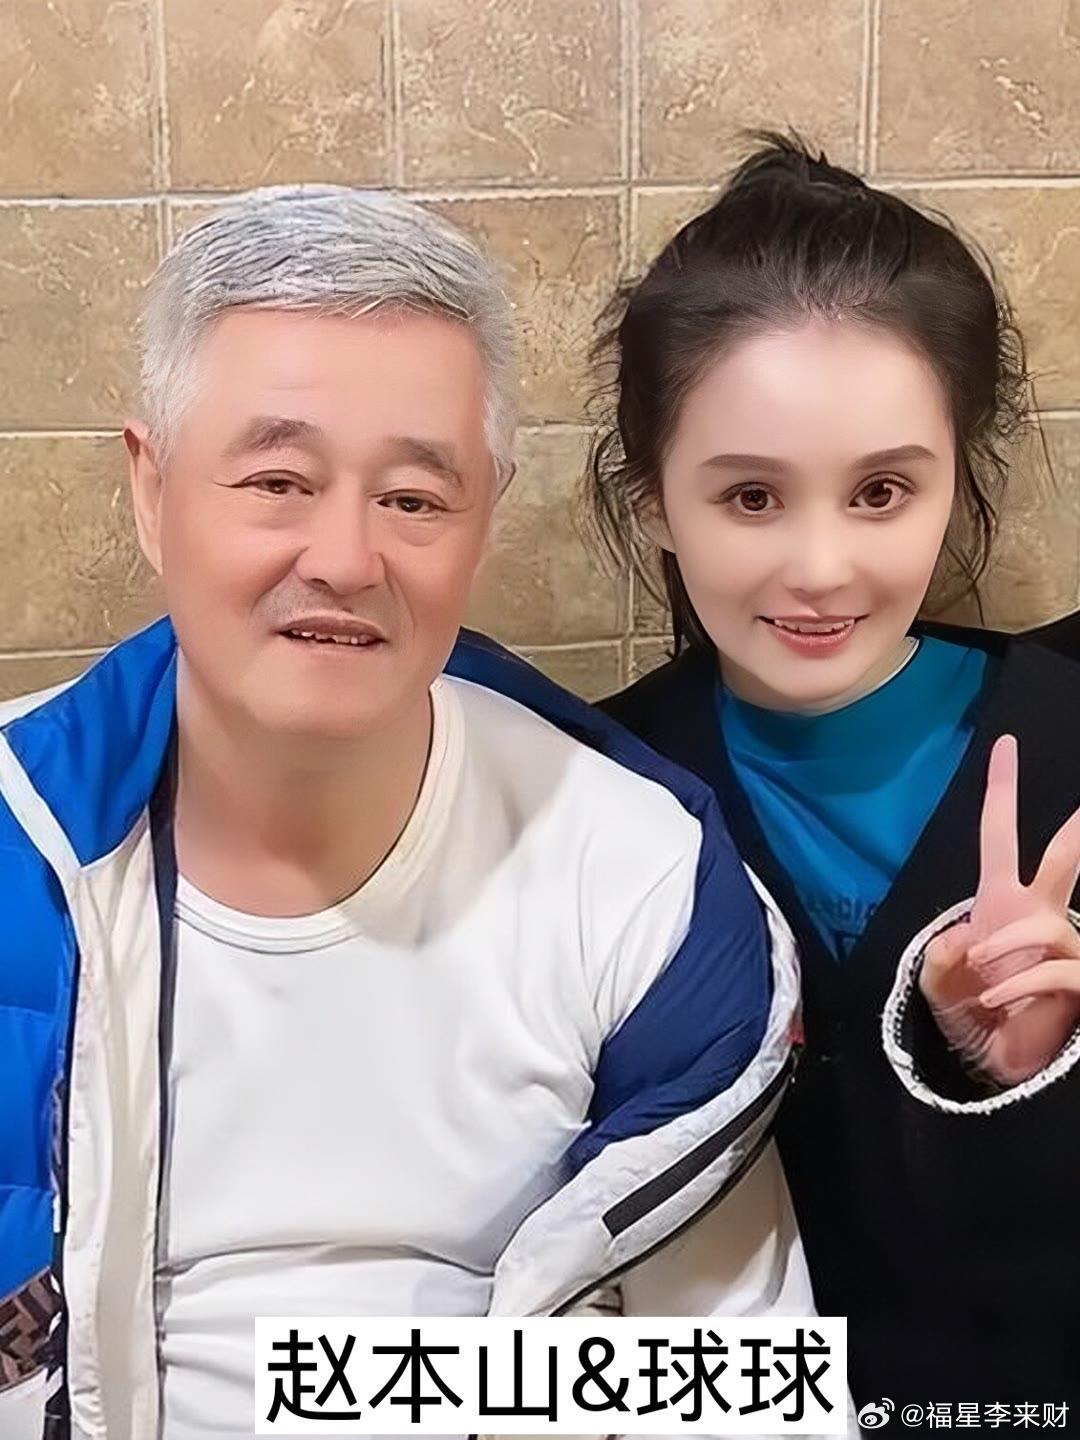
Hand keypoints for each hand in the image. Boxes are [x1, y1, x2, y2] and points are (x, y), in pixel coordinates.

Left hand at [919, 734, 1079, 1085]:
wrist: (991, 1057)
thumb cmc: (969, 1007)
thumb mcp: (937, 978)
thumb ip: (939, 956)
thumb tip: (964, 938)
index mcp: (1001, 898)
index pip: (1000, 833)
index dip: (1002, 790)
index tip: (1005, 746)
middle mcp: (1039, 912)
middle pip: (1063, 857)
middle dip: (1079, 829)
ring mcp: (1063, 944)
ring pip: (1047, 924)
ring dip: (1007, 946)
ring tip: (980, 971)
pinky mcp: (1077, 980)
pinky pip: (1057, 968)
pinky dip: (1019, 983)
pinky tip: (994, 998)